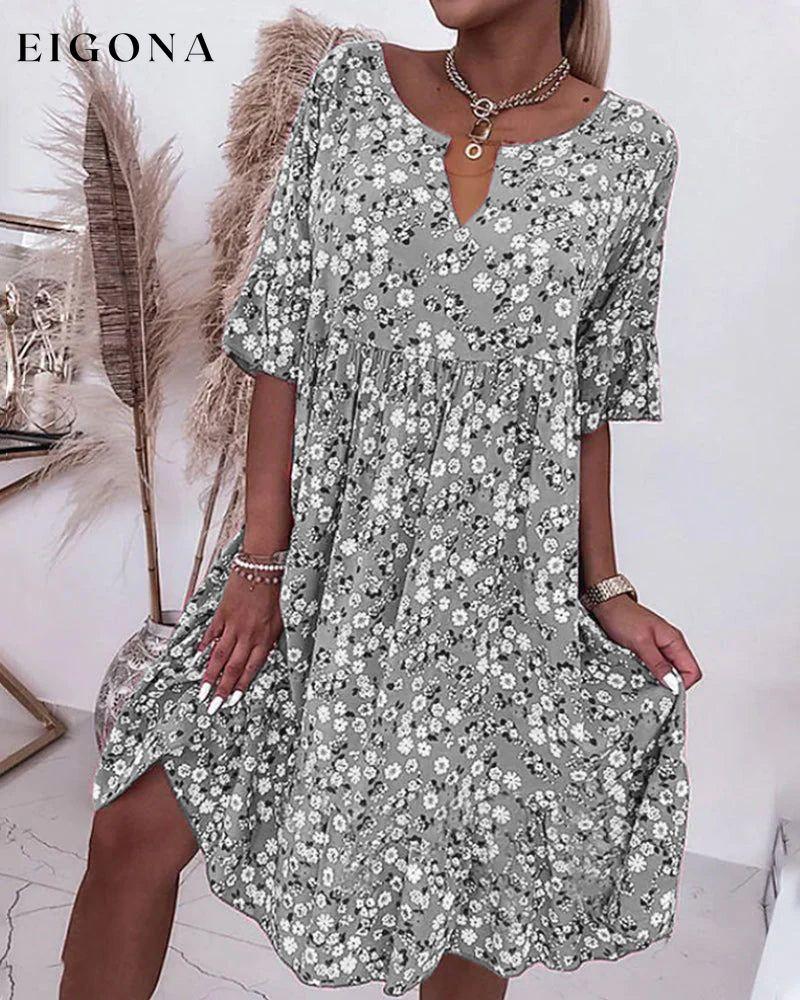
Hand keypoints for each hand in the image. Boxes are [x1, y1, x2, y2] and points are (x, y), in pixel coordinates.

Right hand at [195, 572, 283, 714]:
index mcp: (264, 638)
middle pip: (232, 667)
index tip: (232, 701)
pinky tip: (197, 656)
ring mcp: (233, 625)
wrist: (263, 566)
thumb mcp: (280, 620)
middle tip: (212, 705)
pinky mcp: (222, 613)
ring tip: (201, 690)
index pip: (250, 669)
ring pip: (219, 655)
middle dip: (221, 689)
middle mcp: (248, 635)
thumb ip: (269, 640)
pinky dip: (204, 646)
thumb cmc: (275, 590)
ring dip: (209, 675)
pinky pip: (212, 633)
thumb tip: (260, 656)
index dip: (240, 687)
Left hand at [591, 595, 702, 690]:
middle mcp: (669, 645)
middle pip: (680, 674)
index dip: (682, 685)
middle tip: (651, 689)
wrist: (606, 605)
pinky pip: (653, 667)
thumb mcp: (640, 642)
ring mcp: (658, 647)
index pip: (692, 671)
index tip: (665, 692)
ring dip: (655, 679)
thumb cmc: (623, 616)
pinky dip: (646, 673)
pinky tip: (635, 674)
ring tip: (641, 681)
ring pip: (666, 672)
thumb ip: (657, 663)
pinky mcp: (646, 650)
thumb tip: (672, 684)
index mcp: (675, 641)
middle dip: (668, 684)